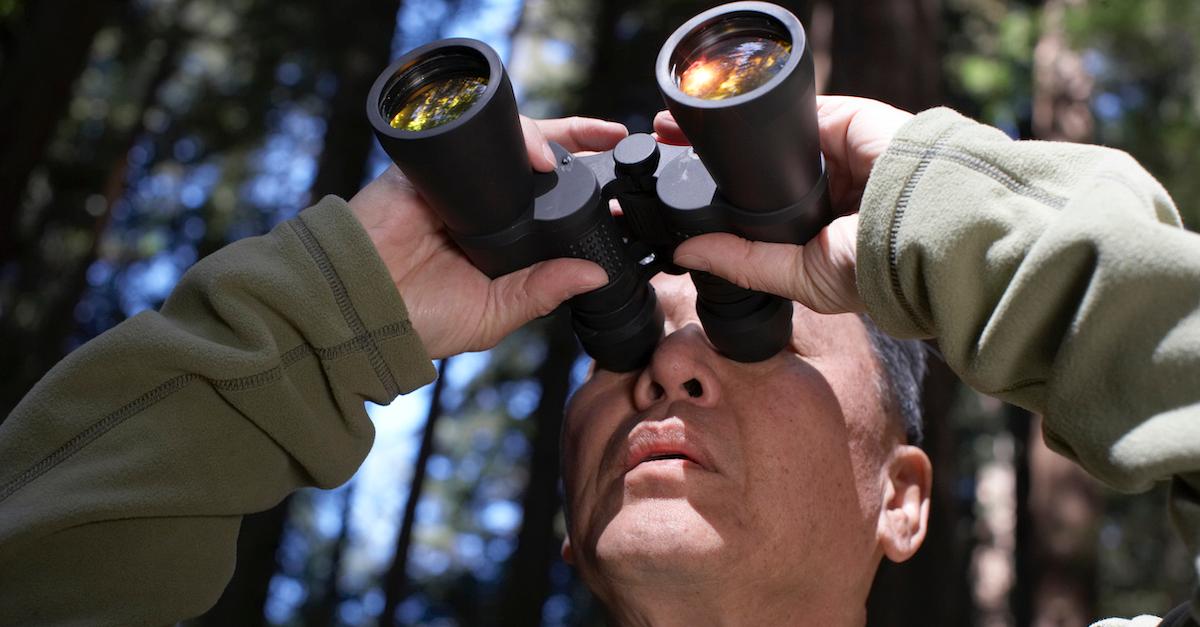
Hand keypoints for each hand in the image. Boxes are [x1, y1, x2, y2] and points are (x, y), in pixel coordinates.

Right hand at [349, 116, 628, 358]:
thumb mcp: (495, 313)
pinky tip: (537, 153)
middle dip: (582, 143)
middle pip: (538, 161)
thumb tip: (595, 275)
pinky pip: (470, 134)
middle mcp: (485, 205)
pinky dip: (508, 135)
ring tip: (590, 141)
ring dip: (553, 135)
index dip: (591, 191)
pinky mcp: (428, 165)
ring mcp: (458, 182)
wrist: (359, 310)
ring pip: (510, 140)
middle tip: (620, 140)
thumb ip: (542, 291)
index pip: (554, 203)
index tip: (627, 193)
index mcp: (505, 238)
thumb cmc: (421, 321)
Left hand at [655, 96, 912, 313]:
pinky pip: (790, 110)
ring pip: (764, 136)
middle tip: (663, 153)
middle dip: (709, 161)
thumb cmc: (878, 268)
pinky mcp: (842, 118)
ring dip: (719, 131)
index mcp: (814, 230)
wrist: (927, 226)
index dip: (714, 202)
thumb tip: (684, 255)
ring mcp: (831, 151)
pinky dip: (752, 111)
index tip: (671, 196)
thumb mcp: (800, 278)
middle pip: (753, 168)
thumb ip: (743, 263)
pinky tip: (712, 114)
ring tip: (672, 129)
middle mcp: (822, 189)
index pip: (754, 211)